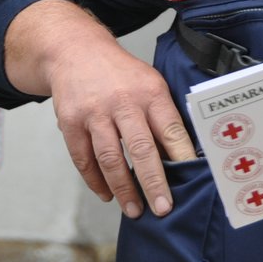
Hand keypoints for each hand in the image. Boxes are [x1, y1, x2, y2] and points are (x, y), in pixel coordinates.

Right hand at [7, 0, 196, 217]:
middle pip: (141, 149)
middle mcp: (123, 102)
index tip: (191, 180)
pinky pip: (84, 159)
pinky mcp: (70, 122)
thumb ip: (163, 116)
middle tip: (163, 208)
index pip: (171, 129)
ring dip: (123, 189)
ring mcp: (94, 113)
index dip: (182, 157)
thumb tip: (180, 157)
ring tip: (135, 210)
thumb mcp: (150, 84)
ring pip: (110, 159)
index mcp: (150, 92)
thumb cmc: (121, 74)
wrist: (76, 51)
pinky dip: (96, 181)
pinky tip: (107, 194)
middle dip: (154, 183)